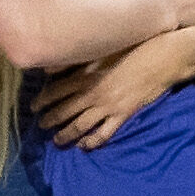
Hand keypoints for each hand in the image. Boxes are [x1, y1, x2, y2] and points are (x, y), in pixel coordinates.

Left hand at [34, 42, 182, 149]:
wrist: (160, 59)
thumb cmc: (133, 49)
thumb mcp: (103, 51)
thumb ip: (80, 61)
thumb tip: (54, 69)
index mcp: (86, 75)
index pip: (56, 91)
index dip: (42, 100)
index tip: (34, 106)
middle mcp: (93, 93)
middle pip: (64, 111)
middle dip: (50, 120)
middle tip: (41, 126)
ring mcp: (107, 106)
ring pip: (80, 125)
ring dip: (66, 134)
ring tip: (57, 140)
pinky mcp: (122, 115)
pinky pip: (103, 134)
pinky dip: (92, 142)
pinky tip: (84, 146)